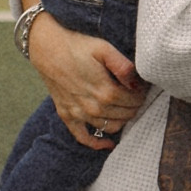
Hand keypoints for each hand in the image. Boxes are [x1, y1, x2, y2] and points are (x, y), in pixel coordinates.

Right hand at [21, 0, 147, 149]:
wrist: (47, 49)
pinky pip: (83, 137)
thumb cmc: (77, 46)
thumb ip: (123, 66)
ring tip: (125, 107)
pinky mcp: (67, 116)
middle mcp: (93, 107)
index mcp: (105, 91)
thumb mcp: (104, 49)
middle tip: (135, 94)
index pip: (133, 101)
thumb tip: (137, 82)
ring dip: (122, 119)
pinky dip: (97, 143)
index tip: (143, 86)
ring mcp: (79, 114)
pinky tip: (109, 144)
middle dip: (134, 105)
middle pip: (125, 115)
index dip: (141, 94)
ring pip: (110, 126)